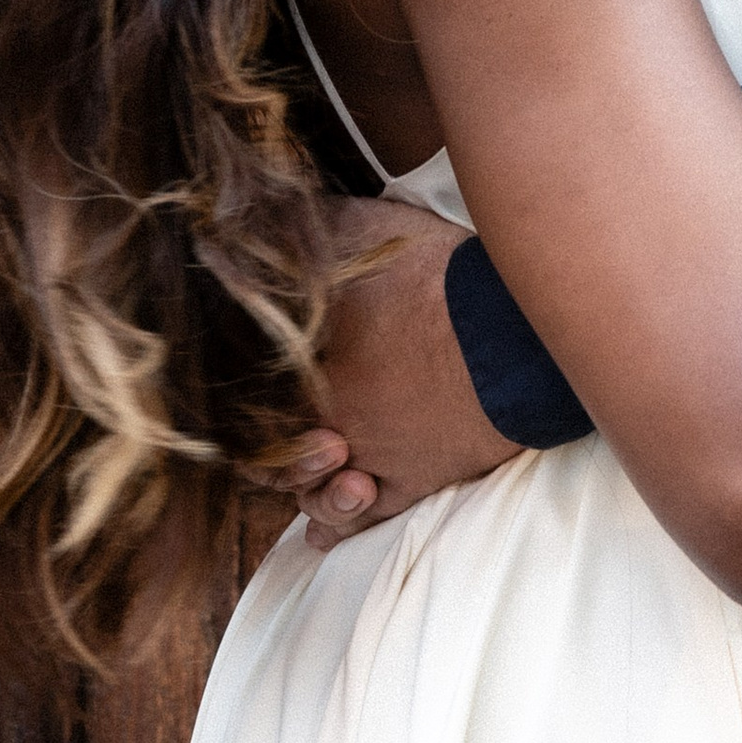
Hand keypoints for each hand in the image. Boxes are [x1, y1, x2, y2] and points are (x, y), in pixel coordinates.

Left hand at [249, 201, 520, 546]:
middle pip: (273, 446)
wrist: (502, 335)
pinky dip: (339, 524)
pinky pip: (364, 518)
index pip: (247, 391)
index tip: (239, 378)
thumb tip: (255, 211)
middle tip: (296, 416)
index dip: (238, 389)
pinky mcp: (411, 482)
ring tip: (330, 456)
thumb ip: (305, 224)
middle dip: (272, 441)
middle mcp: (326, 417)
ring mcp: (368, 456)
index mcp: (303, 362)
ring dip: (309, 485)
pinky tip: (322, 531)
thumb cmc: (432, 278)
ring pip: (314, 492)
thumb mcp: (359, 228)